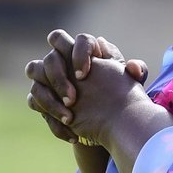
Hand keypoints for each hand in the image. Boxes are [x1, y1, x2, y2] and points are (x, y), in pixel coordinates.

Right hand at [25, 29, 148, 144]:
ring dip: (48, 99)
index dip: (77, 53)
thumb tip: (132, 66)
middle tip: (73, 99)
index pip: (76, 39)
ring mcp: (49, 78)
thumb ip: (138, 72)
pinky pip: (35, 101)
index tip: (84, 75)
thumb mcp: (132, 85)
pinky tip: (71, 132)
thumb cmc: (119, 95)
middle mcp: (64, 61)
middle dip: (58, 77)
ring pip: (34, 73)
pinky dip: (52, 118)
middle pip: (50, 57)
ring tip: (69, 118)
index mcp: (85, 51)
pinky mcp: (42, 98)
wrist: (108, 121)